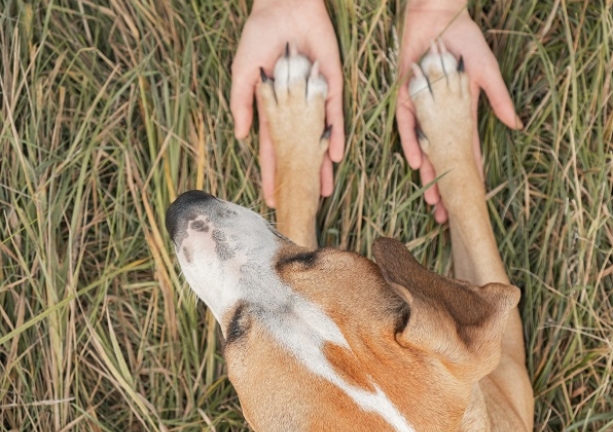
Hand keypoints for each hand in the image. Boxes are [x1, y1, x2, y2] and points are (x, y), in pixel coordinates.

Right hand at [231, 0, 343, 207]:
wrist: (285, 9)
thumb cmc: (258, 38)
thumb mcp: (243, 74)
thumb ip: (242, 104)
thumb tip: (241, 137)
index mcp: (272, 109)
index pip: (271, 149)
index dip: (270, 173)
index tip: (270, 197)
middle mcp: (294, 111)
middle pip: (297, 152)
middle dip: (298, 178)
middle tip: (301, 204)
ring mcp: (313, 101)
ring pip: (318, 141)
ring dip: (321, 166)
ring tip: (324, 192)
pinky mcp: (330, 88)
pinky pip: (334, 117)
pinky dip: (335, 137)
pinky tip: (335, 158)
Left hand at [397, 1, 521, 222]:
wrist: (439, 17)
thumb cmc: (465, 42)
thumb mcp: (487, 73)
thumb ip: (499, 100)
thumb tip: (517, 127)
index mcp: (460, 114)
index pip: (466, 152)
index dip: (469, 177)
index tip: (471, 202)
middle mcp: (440, 118)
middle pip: (443, 159)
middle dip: (445, 187)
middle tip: (446, 216)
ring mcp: (422, 109)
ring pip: (424, 150)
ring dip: (428, 174)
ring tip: (432, 200)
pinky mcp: (406, 97)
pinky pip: (407, 126)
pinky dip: (412, 143)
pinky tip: (418, 164)